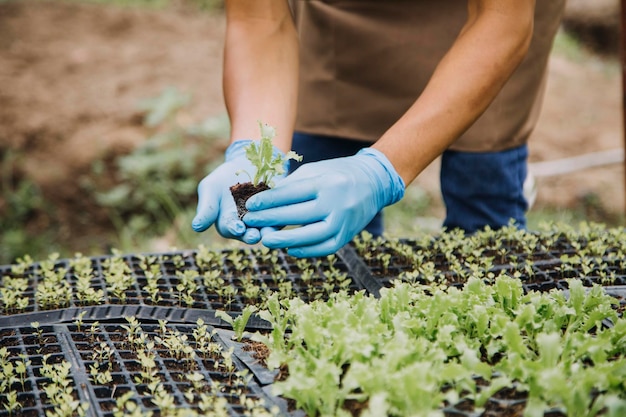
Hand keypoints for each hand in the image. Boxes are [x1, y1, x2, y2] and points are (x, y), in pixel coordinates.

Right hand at [192, 140, 284, 243]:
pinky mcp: (279, 209)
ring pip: (267, 228)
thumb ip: (206, 208)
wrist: (246, 162)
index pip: (231, 229)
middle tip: (255, 235)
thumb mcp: (210, 189)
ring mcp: (264, 218)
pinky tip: (283, 213)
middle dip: (252, 235)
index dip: (234, 229)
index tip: (237, 228)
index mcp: (229, 224)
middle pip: (250, 234)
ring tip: (268, 230)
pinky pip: (282, 215)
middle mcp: (247, 226)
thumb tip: (196, 227)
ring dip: (268, 231)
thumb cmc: (223, 179)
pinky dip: (282, 215)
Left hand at [243, 148, 404, 256]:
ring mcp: (344, 220)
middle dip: (270, 219)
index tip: (250, 205)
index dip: (268, 200)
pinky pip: (326, 247)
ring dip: (286, 240)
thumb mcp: (315, 171)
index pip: (291, 193)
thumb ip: (291, 186)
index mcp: (326, 182)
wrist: (374, 183)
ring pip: (311, 235)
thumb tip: (265, 202)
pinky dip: (307, 250)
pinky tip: (290, 249)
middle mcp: (336, 202)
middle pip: (298, 215)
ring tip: (266, 240)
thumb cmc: (337, 174)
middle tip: (251, 222)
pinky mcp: (348, 234)